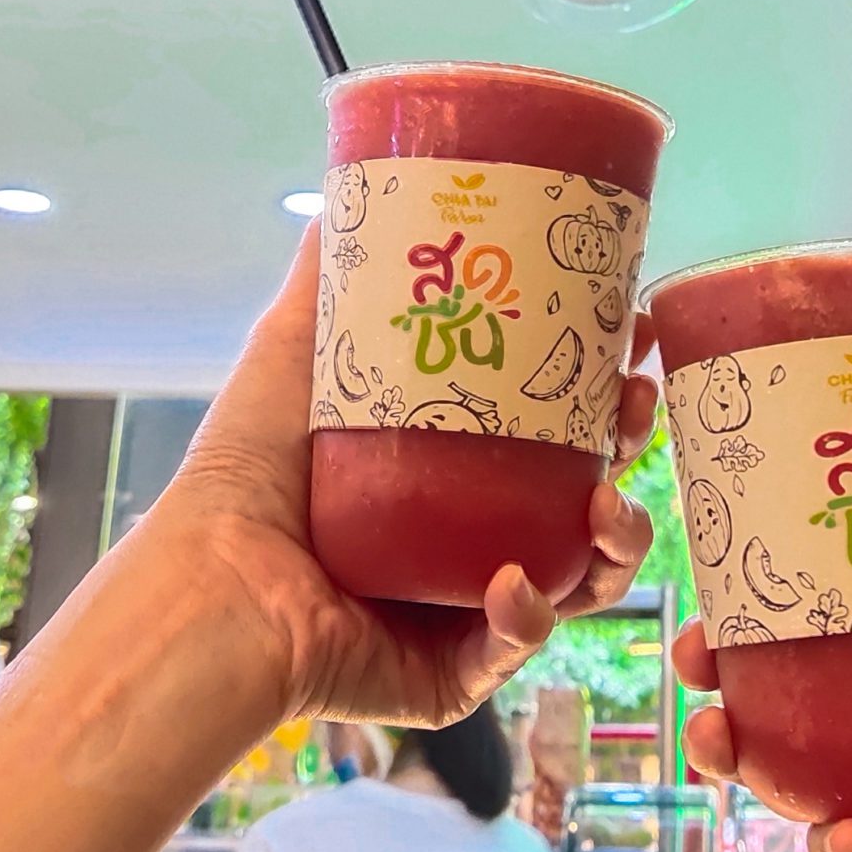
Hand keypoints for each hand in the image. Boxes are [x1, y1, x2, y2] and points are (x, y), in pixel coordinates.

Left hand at [149, 224, 657, 726]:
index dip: (604, 390)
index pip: (556, 427)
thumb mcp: (299, 348)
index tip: (638, 341)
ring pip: (579, 578)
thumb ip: (335, 272)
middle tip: (636, 410)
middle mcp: (467, 537)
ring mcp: (466, 610)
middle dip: (629, 456)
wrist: (213, 583)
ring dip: (614, 542)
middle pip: (585, 498)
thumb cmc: (247, 469)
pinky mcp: (452, 672)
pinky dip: (529, 615)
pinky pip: (516, 645)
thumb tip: (354, 179)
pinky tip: (514, 584)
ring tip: (607, 506)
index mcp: (452, 469)